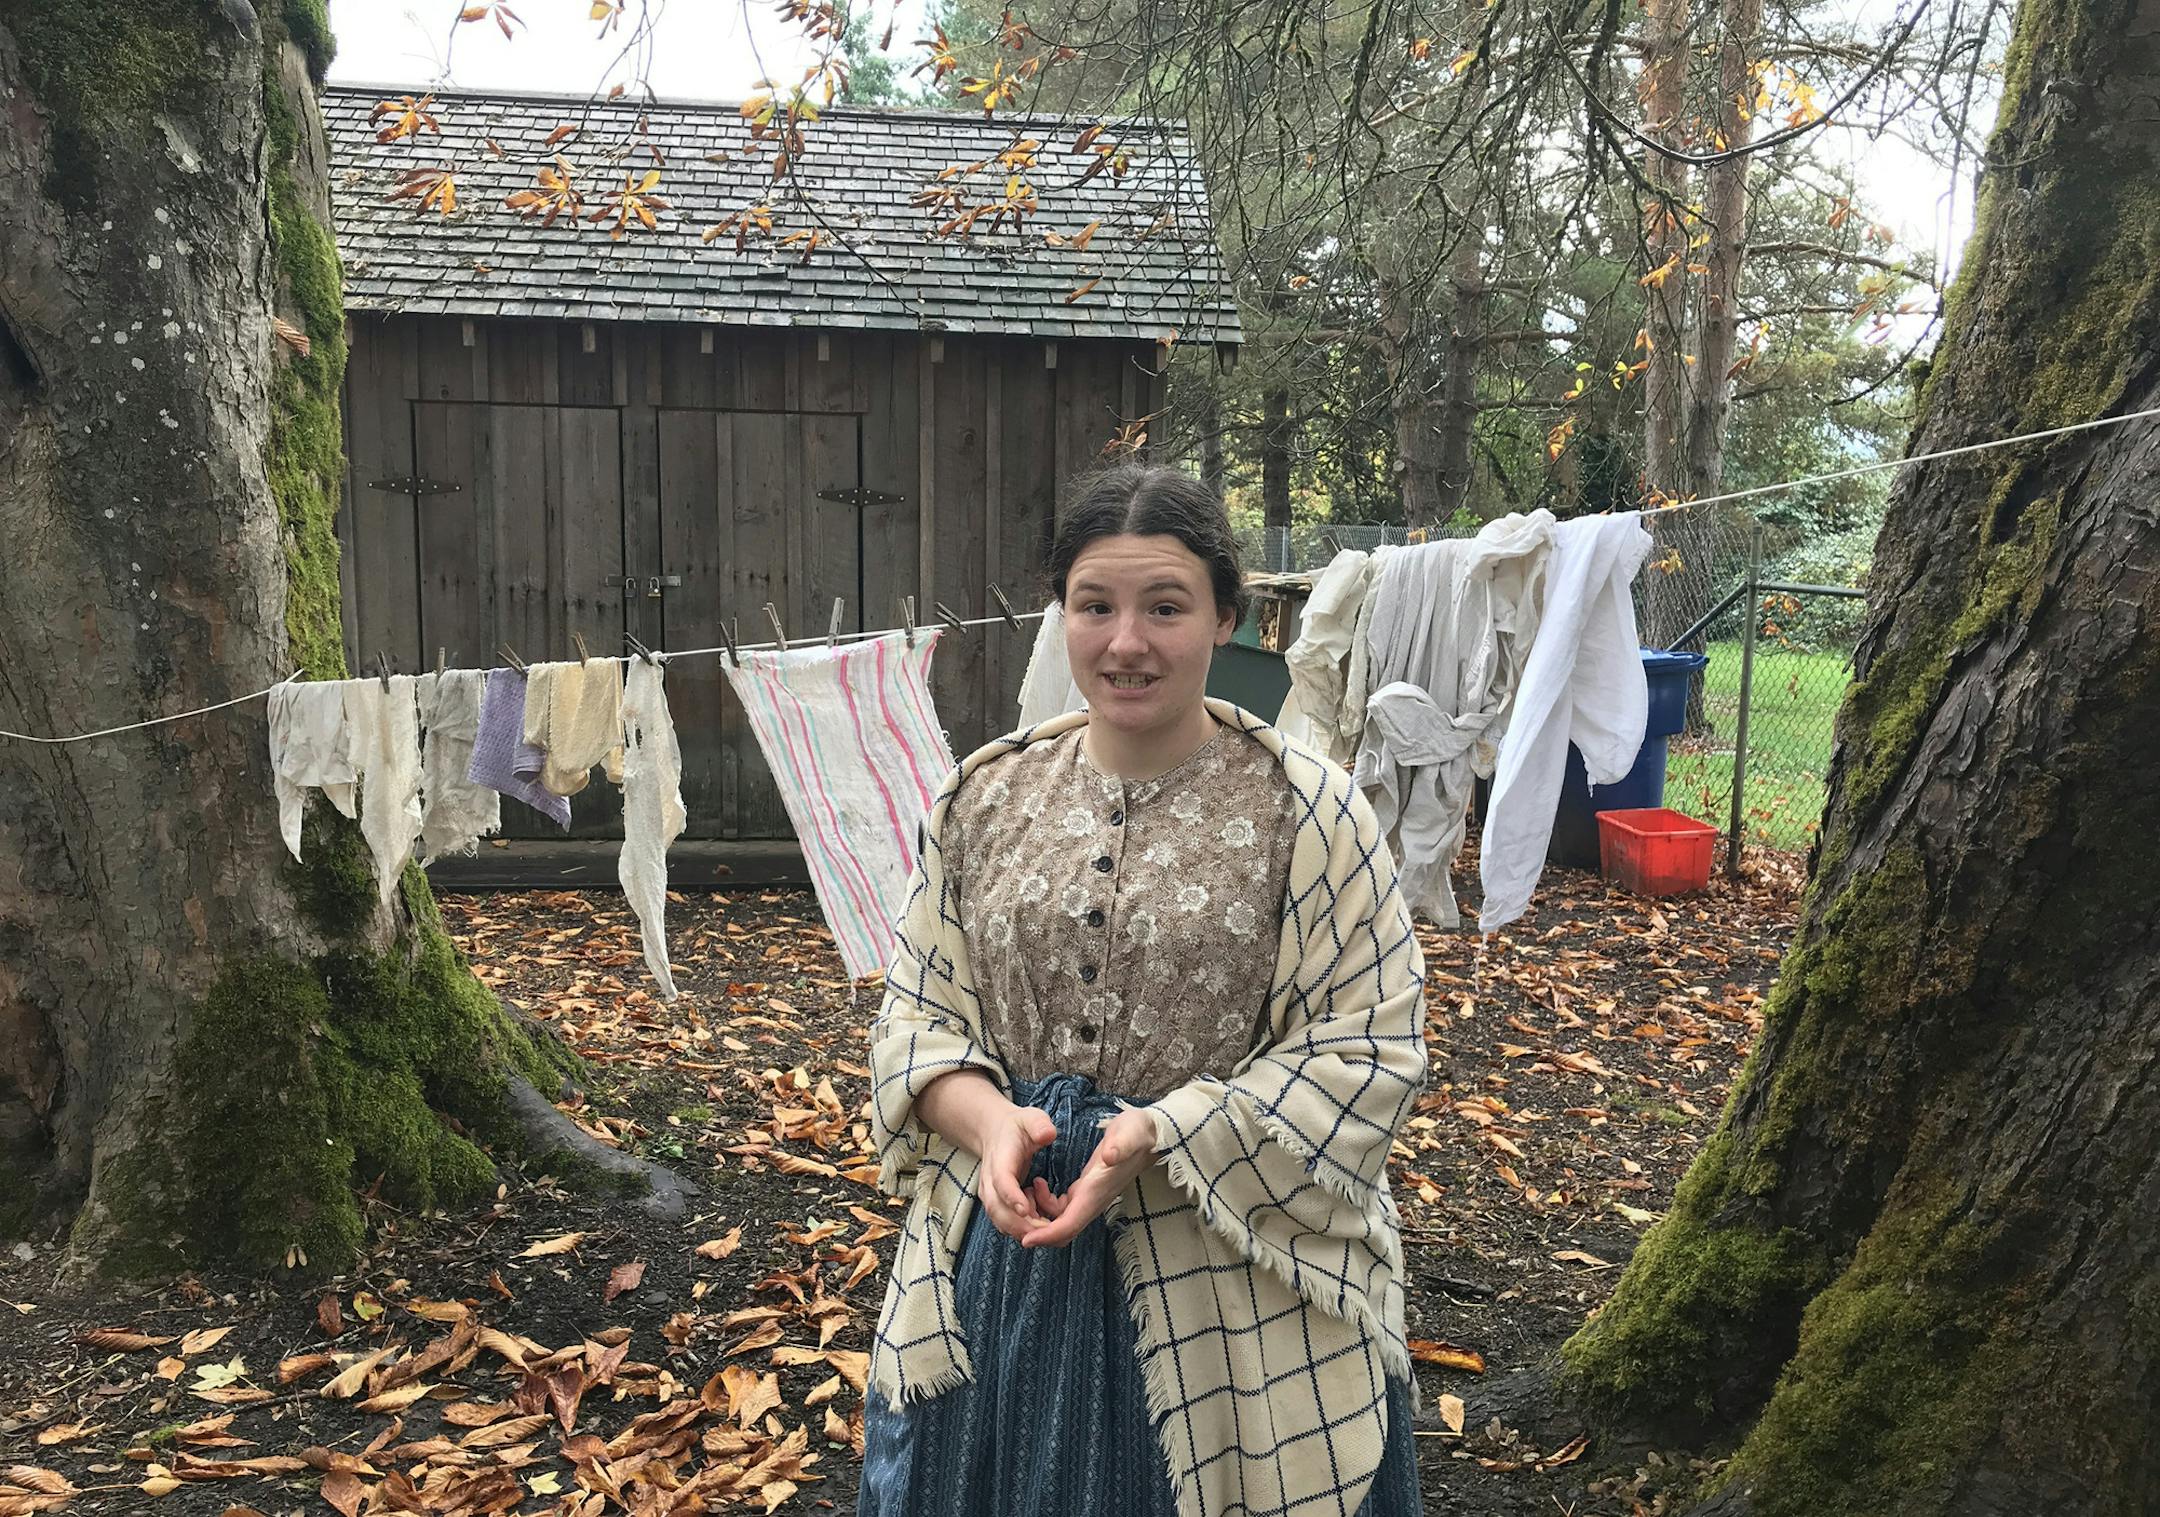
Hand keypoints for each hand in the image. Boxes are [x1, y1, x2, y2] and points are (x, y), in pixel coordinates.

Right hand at [976, 1104, 1059, 1240]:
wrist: (996, 1133)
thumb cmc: (1018, 1127)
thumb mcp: (1031, 1118)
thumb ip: (1039, 1125)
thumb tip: (1048, 1135)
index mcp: (999, 1161)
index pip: (1001, 1182)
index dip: (1012, 1197)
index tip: (1026, 1210)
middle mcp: (989, 1182)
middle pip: (998, 1209)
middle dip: (1019, 1224)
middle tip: (1045, 1230)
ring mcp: (991, 1195)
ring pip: (1000, 1221)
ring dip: (1021, 1230)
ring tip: (1046, 1229)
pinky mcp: (996, 1204)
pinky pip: (1005, 1224)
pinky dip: (1021, 1230)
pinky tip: (1040, 1224)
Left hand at [1020, 1106, 1157, 1248]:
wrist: (1150, 1136)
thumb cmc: (1137, 1133)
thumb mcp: (1130, 1132)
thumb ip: (1121, 1145)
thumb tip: (1110, 1155)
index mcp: (1097, 1191)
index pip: (1070, 1224)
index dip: (1047, 1235)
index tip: (1026, 1239)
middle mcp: (1093, 1201)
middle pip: (1063, 1231)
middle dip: (1038, 1232)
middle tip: (1014, 1217)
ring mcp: (1090, 1198)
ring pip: (1060, 1223)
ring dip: (1039, 1217)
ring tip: (1025, 1191)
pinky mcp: (1087, 1192)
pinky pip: (1062, 1211)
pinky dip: (1045, 1206)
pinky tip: (1037, 1186)